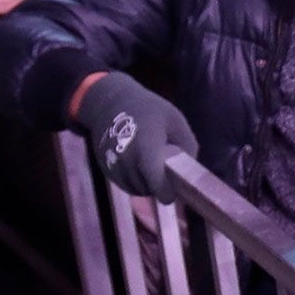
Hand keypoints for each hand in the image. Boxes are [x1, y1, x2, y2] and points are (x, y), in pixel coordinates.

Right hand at [70, 71, 198, 199]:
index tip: (175, 192)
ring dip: (147, 186)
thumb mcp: (176, 121)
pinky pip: (124, 184)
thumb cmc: (148, 109)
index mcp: (146, 147)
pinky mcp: (105, 167)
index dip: (167, 192)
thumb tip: (189, 172)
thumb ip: (187, 147)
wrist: (110, 103)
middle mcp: (126, 160)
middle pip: (147, 189)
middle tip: (169, 177)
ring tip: (156, 172)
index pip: (155, 181)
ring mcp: (113, 165)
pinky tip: (143, 170)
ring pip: (135, 189)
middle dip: (159, 187)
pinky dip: (135, 182)